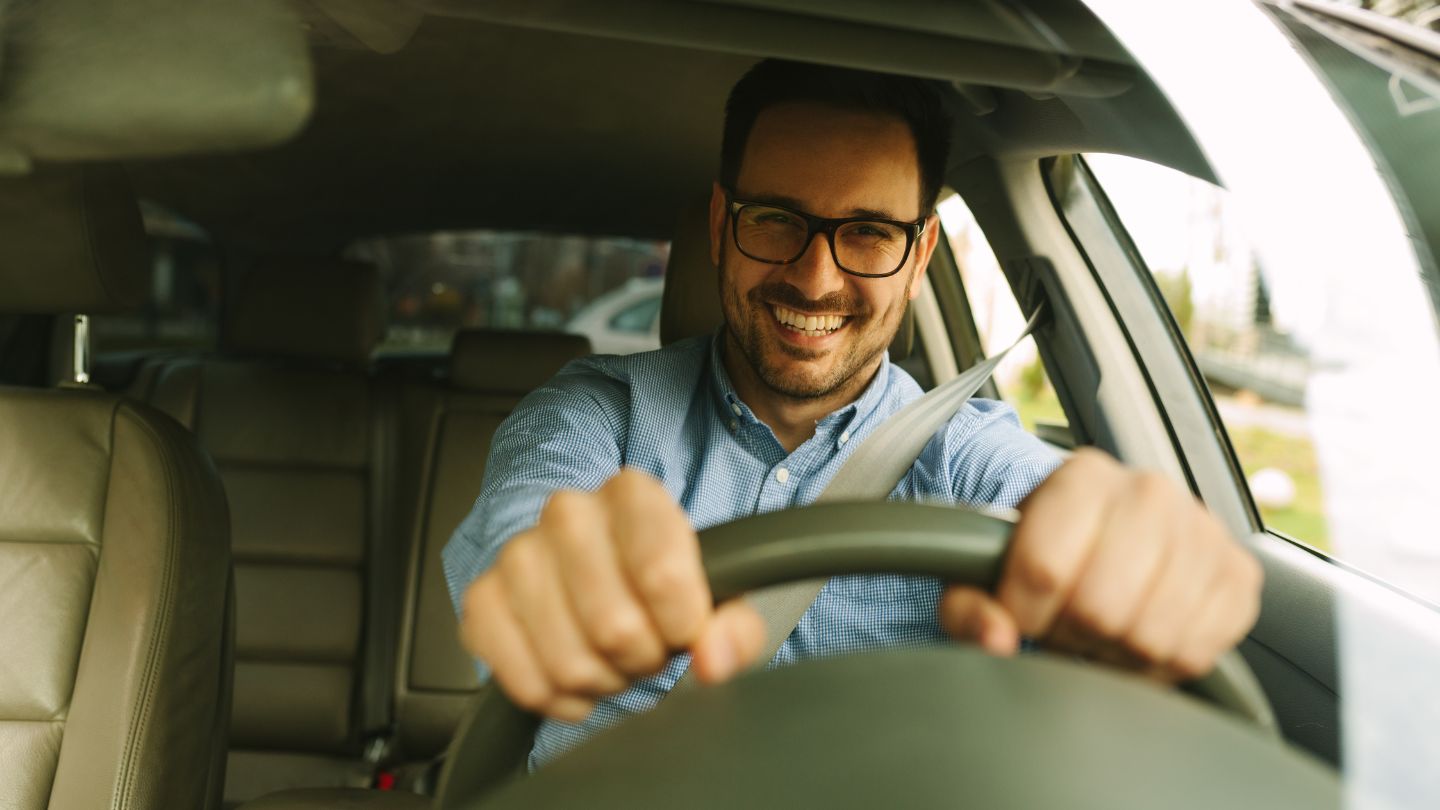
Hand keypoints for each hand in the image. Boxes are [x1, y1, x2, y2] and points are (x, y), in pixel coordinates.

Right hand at [459, 469, 765, 721]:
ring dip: (602, 681)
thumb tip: (716, 659)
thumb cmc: (662, 584)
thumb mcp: (718, 598)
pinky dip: (559, 699)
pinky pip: (524, 681)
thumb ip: (735, 628)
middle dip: (642, 658)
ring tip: (612, 657)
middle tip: (647, 646)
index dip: (682, 626)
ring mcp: (518, 554)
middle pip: (613, 627)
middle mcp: (568, 513)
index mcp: (633, 495)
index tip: (685, 628)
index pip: (661, 576)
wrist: (605, 577)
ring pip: (568, 662)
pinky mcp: (482, 600)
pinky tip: (576, 678)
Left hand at [939, 448, 1262, 680]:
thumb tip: (997, 637)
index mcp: (1083, 476)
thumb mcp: (985, 574)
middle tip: (1063, 622)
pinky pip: (1196, 651)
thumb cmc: (1042, 555)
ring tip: (1099, 628)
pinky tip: (1138, 636)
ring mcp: (1204, 531)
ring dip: (1114, 652)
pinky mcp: (1239, 576)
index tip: (1021, 613)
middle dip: (1070, 633)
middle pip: (1100, 606)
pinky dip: (1159, 664)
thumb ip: (968, 606)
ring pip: (1149, 635)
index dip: (1024, 612)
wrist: (1103, 537)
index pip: (1045, 566)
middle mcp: (1151, 492)